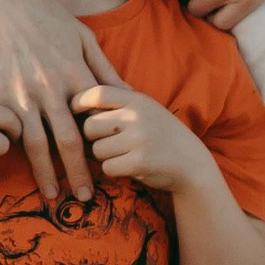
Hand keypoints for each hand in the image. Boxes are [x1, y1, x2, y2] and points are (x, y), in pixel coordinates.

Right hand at [0, 0, 117, 206]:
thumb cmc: (47, 17)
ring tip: (53, 196)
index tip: (109, 170)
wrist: (3, 2)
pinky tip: (15, 169)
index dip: (101, 150)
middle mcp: (49, 89)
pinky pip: (4, 129)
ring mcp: (20, 94)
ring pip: (35, 145)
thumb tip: (130, 95)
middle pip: (68, 142)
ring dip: (46, 174)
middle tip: (85, 198)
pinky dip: (10, 151)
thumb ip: (104, 70)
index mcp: (74, 76)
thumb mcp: (83, 38)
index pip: (93, 123)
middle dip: (77, 174)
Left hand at [70, 81, 206, 196]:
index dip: (79, 101)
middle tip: (107, 142)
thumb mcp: (145, 110)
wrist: (192, 164)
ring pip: (97, 150)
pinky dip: (114, 170)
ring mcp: (139, 139)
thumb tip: (75, 100)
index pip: (98, 93)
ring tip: (124, 154)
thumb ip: (119, 103)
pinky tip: (129, 166)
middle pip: (90, 126)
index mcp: (138, 100)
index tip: (72, 110)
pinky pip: (107, 167)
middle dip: (92, 138)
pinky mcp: (139, 162)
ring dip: (104, 157)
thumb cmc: (161, 136)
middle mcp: (138, 116)